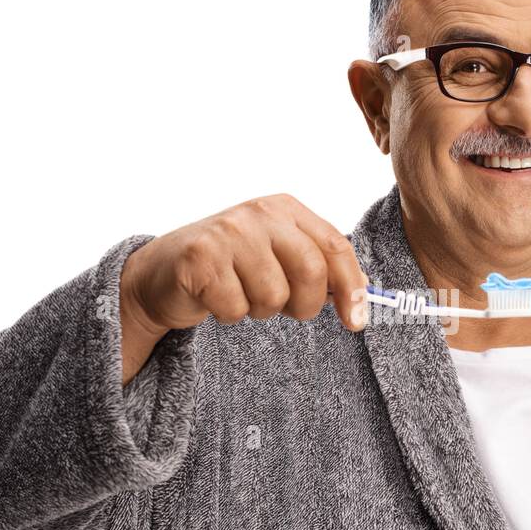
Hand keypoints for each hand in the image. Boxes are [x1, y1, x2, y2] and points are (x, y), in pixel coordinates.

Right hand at [120, 193, 367, 336]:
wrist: (164, 271)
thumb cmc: (231, 266)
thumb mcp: (278, 255)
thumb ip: (318, 266)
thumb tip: (366, 291)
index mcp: (284, 208)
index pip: (334, 246)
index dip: (351, 287)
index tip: (357, 321)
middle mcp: (258, 213)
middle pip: (310, 272)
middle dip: (304, 305)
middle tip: (287, 310)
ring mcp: (227, 233)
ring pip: (273, 297)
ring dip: (260, 310)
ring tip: (242, 295)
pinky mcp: (199, 259)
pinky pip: (237, 309)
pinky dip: (230, 315)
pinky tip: (216, 298)